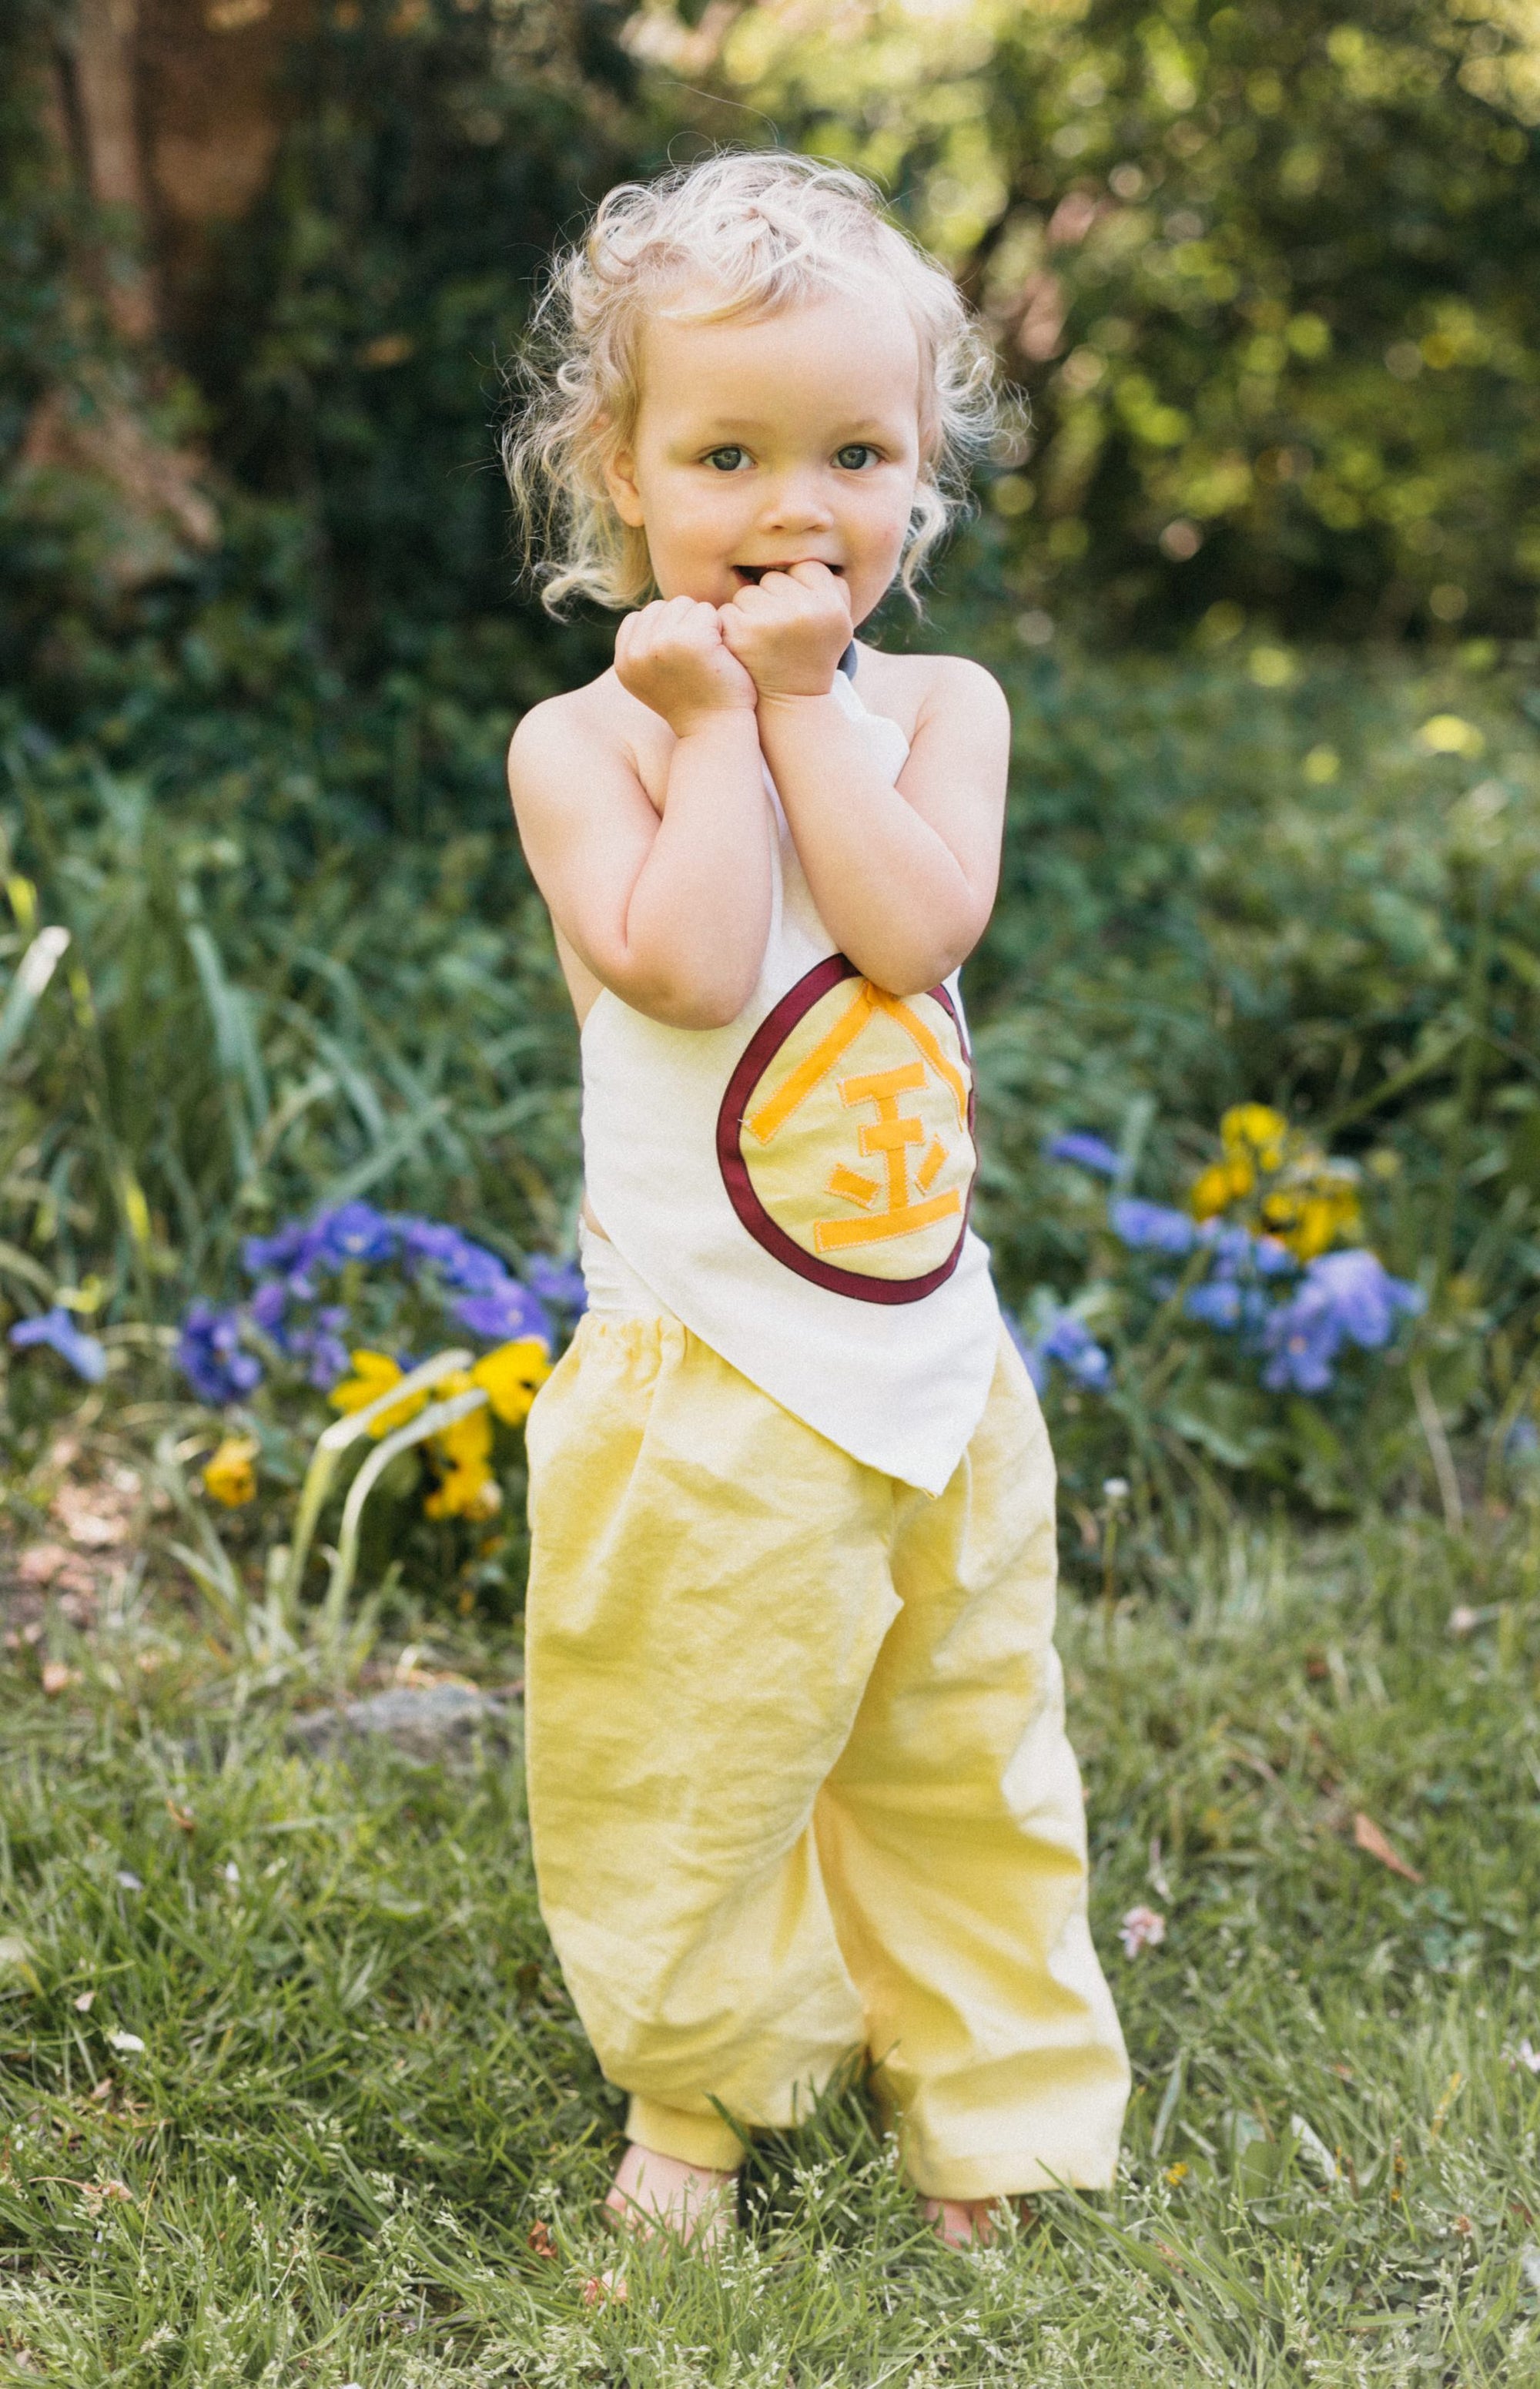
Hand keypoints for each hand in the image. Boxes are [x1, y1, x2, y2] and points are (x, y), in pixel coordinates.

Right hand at [614, 597, 757, 738]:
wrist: (716, 730)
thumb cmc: (692, 703)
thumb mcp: (653, 679)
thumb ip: (644, 648)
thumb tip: (649, 613)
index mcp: (624, 662)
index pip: (639, 618)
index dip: (664, 632)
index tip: (678, 661)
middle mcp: (637, 653)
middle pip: (661, 607)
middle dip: (682, 625)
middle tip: (695, 661)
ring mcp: (663, 644)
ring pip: (684, 604)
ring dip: (701, 624)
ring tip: (705, 657)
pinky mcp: (691, 639)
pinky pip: (707, 611)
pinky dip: (718, 628)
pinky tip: (719, 655)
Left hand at [719, 562, 852, 701]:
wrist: (791, 702)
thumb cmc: (813, 655)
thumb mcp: (839, 622)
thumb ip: (833, 586)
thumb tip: (819, 544)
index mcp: (830, 605)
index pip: (805, 568)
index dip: (800, 589)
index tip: (801, 617)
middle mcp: (804, 610)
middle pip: (774, 578)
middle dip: (773, 599)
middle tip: (781, 632)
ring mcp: (771, 621)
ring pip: (749, 592)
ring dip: (751, 611)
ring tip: (764, 639)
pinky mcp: (743, 632)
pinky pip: (729, 609)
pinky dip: (733, 624)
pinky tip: (747, 645)